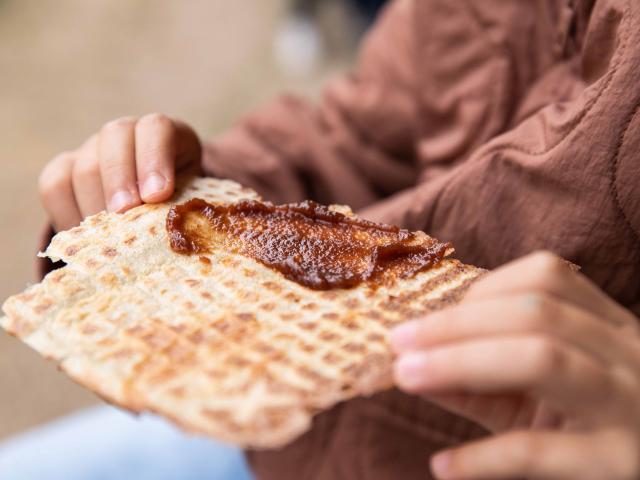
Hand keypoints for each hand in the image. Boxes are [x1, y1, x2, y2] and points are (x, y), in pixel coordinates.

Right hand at [38, 114, 201, 230]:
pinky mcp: (65, 169)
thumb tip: (168, 228)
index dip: (154, 159)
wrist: (159, 204)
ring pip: (83, 167)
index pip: (156, 129)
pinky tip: (85, 239)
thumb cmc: (182, 202)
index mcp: (165, 133)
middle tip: (125, 213)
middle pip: (114, 139)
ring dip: (96, 205)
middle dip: (120, 181)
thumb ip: (182, 202)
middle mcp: (125, 133)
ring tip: (110, 237)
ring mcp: (92, 149)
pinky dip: (67, 214)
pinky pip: (54, 186)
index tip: (157, 195)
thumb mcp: (192, 197)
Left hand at [391, 252, 639, 479]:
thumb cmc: (578, 432)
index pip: (545, 277)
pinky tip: (444, 465)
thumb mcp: (529, 397)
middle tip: (397, 342)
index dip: (479, 291)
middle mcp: (627, 354)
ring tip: (406, 377)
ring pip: (542, 359)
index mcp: (609, 325)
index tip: (428, 317)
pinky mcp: (620, 463)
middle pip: (535, 312)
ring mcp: (629, 407)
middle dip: (454, 324)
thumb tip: (407, 359)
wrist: (635, 476)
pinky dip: (481, 456)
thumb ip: (473, 377)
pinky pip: (538, 449)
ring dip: (459, 362)